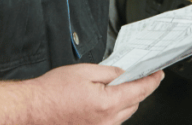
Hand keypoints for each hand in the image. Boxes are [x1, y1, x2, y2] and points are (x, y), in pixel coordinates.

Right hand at [0, 64, 163, 124]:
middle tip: (135, 75)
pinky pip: (110, 121)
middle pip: (135, 104)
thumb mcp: (85, 71)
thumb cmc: (52, 92)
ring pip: (123, 114)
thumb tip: (123, 73)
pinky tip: (102, 100)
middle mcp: (106, 120)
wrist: (33, 109)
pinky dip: (113, 110)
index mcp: (108, 103)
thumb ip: (109, 72)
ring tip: (115, 86)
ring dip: (125, 100)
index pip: (140, 90)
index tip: (158, 74)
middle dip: (138, 89)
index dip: (152, 80)